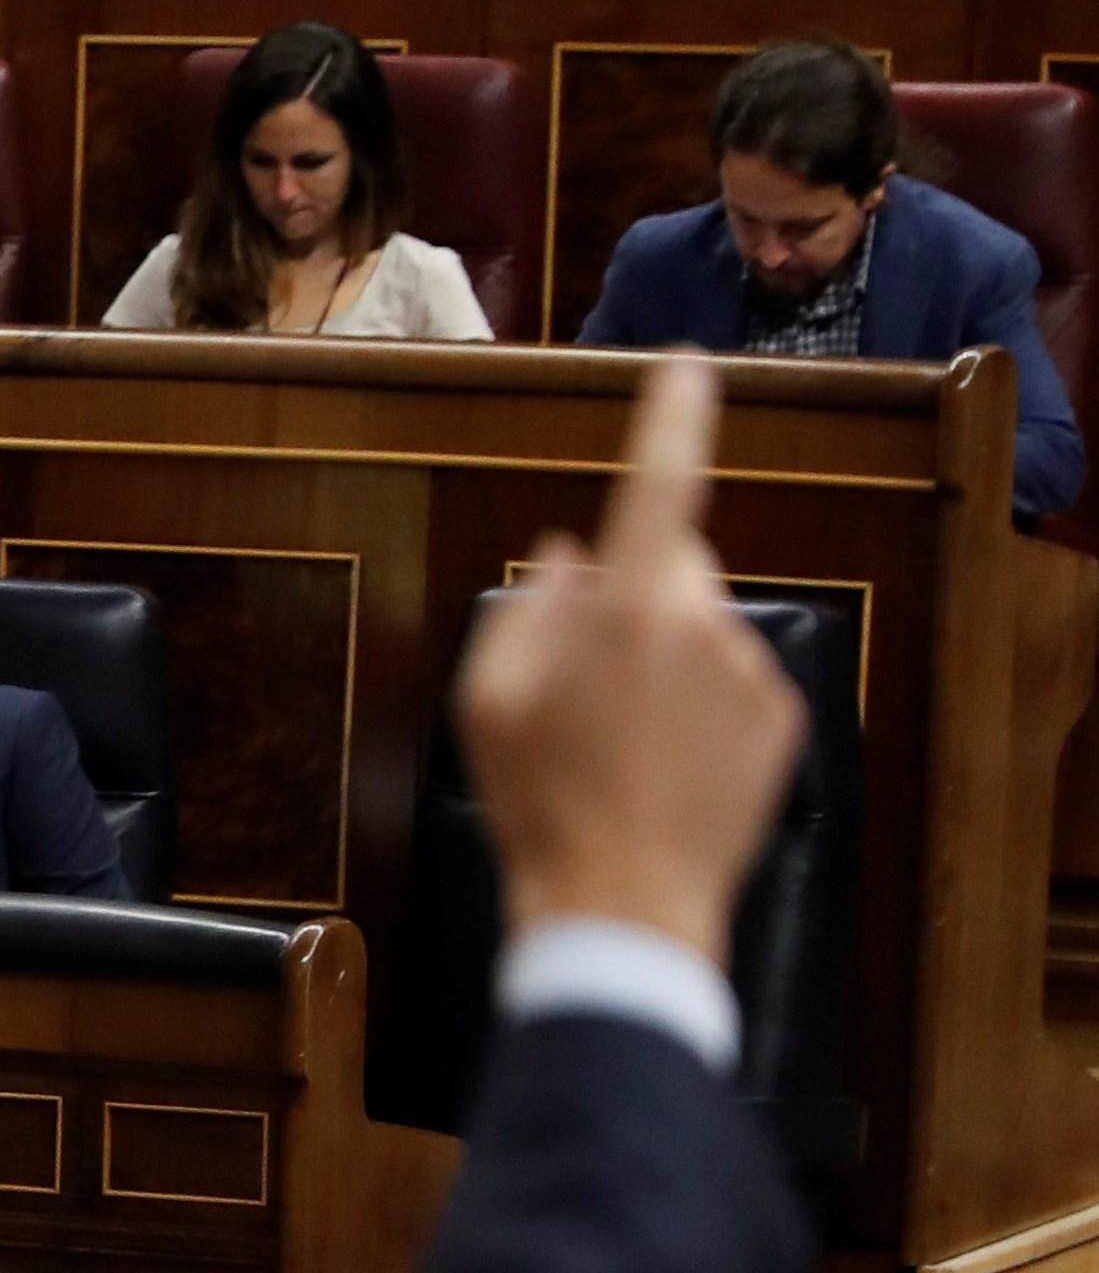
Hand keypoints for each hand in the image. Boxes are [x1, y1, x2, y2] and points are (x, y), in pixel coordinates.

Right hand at [460, 352, 800, 966]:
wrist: (623, 905)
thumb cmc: (539, 803)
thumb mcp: (488, 701)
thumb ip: (528, 610)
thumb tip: (567, 554)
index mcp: (627, 609)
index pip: (658, 485)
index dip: (671, 419)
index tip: (685, 368)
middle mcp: (704, 625)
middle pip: (672, 567)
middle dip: (635, 594)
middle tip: (582, 680)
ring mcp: (750, 673)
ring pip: (702, 629)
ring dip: (666, 659)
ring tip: (620, 743)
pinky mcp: (783, 720)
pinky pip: (735, 683)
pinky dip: (703, 707)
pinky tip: (664, 766)